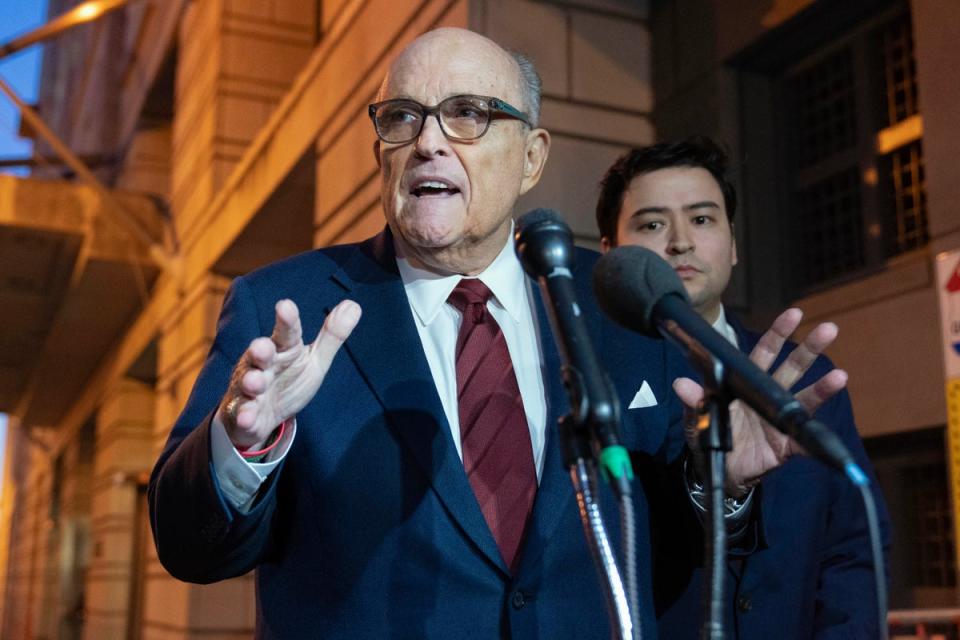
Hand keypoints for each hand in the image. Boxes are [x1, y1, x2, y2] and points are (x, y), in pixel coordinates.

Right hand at [217, 299, 361, 448]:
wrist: (260, 417)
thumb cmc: (288, 381)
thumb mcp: (314, 360)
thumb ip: (332, 336)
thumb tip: (353, 305)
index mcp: (283, 350)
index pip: (286, 332)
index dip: (286, 320)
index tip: (285, 305)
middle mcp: (262, 365)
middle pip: (260, 354)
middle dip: (260, 350)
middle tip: (262, 346)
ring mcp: (249, 389)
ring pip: (248, 382)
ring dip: (251, 381)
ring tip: (256, 381)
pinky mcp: (243, 414)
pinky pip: (242, 414)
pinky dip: (244, 416)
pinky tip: (246, 418)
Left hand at [674, 308, 847, 496]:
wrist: (719, 470)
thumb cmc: (710, 436)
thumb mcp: (697, 418)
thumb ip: (694, 400)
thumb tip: (681, 384)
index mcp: (747, 384)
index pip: (764, 353)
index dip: (778, 334)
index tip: (794, 314)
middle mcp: (768, 396)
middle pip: (792, 368)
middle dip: (810, 349)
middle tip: (829, 329)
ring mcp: (780, 418)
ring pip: (805, 398)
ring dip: (823, 387)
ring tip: (840, 376)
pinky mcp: (787, 444)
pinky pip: (804, 439)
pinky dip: (816, 437)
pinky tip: (825, 435)